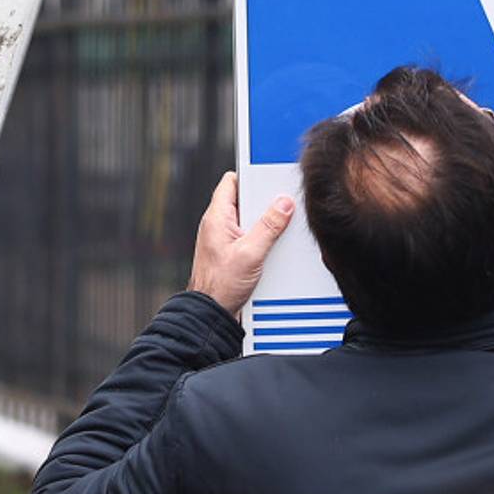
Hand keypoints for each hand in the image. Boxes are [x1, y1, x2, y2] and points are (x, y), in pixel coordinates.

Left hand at [188, 171, 293, 319]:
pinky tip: (272, 250)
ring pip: (249, 220)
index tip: (269, 177)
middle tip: (280, 208)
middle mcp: (218, 225)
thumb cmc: (220, 287)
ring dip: (264, 225)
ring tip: (277, 232)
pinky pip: (249, 237)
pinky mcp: (231, 253)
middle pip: (244, 200)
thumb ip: (268, 226)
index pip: (231, 182)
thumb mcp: (250, 254)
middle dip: (263, 203)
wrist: (210, 316)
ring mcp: (224, 239)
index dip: (251, 177)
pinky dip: (262, 239)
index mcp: (216, 218)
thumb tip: (283, 204)